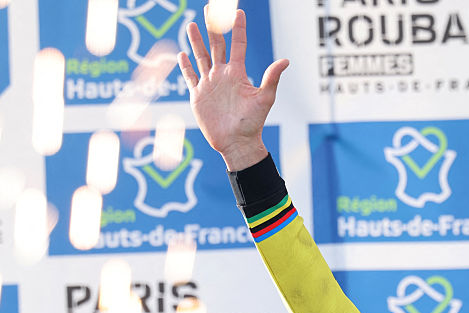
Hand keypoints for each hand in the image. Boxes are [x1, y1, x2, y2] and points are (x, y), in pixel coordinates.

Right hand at [177, 8, 288, 170]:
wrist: (237, 143)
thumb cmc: (253, 123)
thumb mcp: (264, 98)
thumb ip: (271, 78)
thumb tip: (285, 60)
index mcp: (237, 73)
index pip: (237, 45)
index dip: (238, 28)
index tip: (238, 11)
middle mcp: (222, 75)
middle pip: (216, 45)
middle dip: (213, 27)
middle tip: (210, 8)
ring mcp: (209, 84)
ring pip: (201, 57)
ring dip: (196, 41)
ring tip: (191, 24)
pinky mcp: (198, 96)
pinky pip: (190, 77)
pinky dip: (185, 66)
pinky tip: (182, 54)